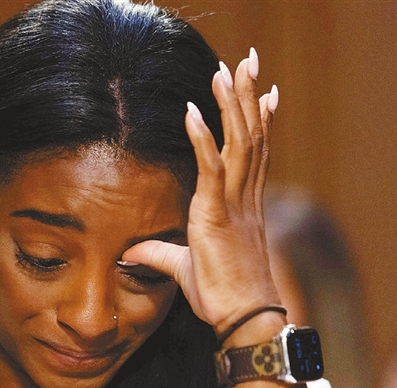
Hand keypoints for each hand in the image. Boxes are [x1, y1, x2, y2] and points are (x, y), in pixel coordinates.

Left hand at [122, 48, 281, 334]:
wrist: (243, 318)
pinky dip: (203, 139)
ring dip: (232, 103)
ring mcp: (233, 203)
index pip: (254, 151)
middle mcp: (244, 197)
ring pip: (239, 142)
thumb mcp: (183, 268)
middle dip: (249, 95)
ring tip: (226, 69)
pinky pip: (212, 169)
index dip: (259, 119)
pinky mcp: (217, 215)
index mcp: (242, 204)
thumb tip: (131, 252)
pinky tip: (193, 112)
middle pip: (251, 134)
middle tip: (251, 61)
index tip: (266, 92)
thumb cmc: (223, 295)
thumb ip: (158, 253)